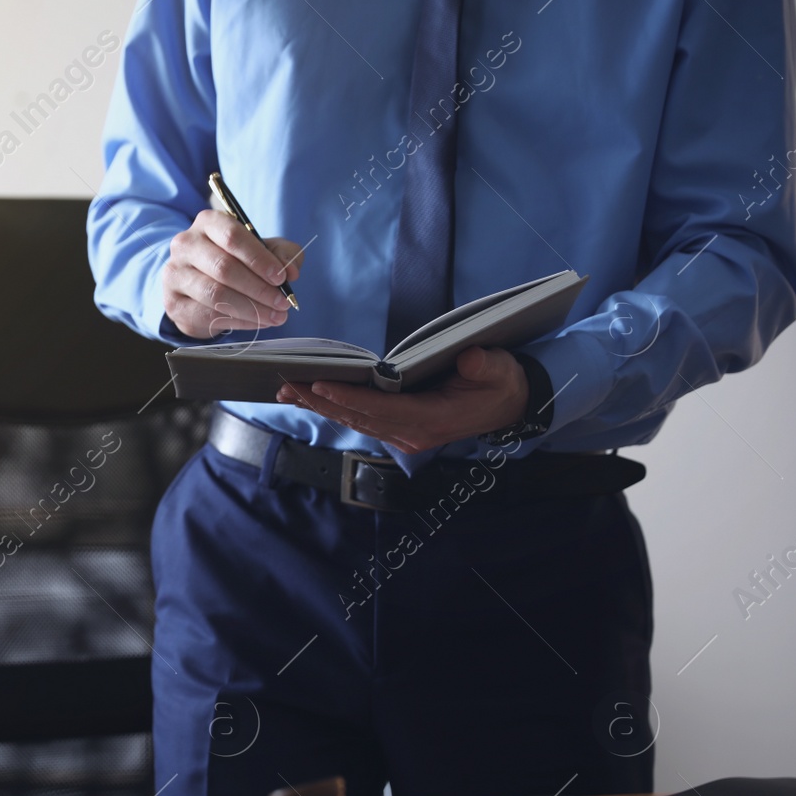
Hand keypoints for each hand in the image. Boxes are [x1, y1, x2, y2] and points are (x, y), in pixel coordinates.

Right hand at [163, 210, 303, 338]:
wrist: (196, 281)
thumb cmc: (233, 260)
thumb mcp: (260, 249)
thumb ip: (282, 254)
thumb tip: (292, 271)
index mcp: (208, 222)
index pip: (233, 237)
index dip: (259, 259)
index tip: (281, 277)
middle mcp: (185, 245)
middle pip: (224, 268)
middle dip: (259, 289)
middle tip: (282, 303)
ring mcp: (175, 274)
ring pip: (216, 295)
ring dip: (251, 309)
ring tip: (275, 316)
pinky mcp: (174, 303)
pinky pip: (208, 315)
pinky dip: (238, 321)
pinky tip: (255, 322)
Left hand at [277, 346, 527, 453]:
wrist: (509, 406)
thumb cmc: (501, 383)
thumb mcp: (501, 370)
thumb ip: (485, 365)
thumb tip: (469, 359)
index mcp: (433, 420)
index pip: (382, 410)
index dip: (349, 397)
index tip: (319, 385)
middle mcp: (412, 434)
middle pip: (358, 417)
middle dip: (320, 402)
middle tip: (286, 386)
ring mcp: (404, 436)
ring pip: (355, 421)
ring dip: (320, 406)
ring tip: (287, 391)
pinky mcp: (399, 430)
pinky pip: (361, 420)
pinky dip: (335, 407)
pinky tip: (311, 397)